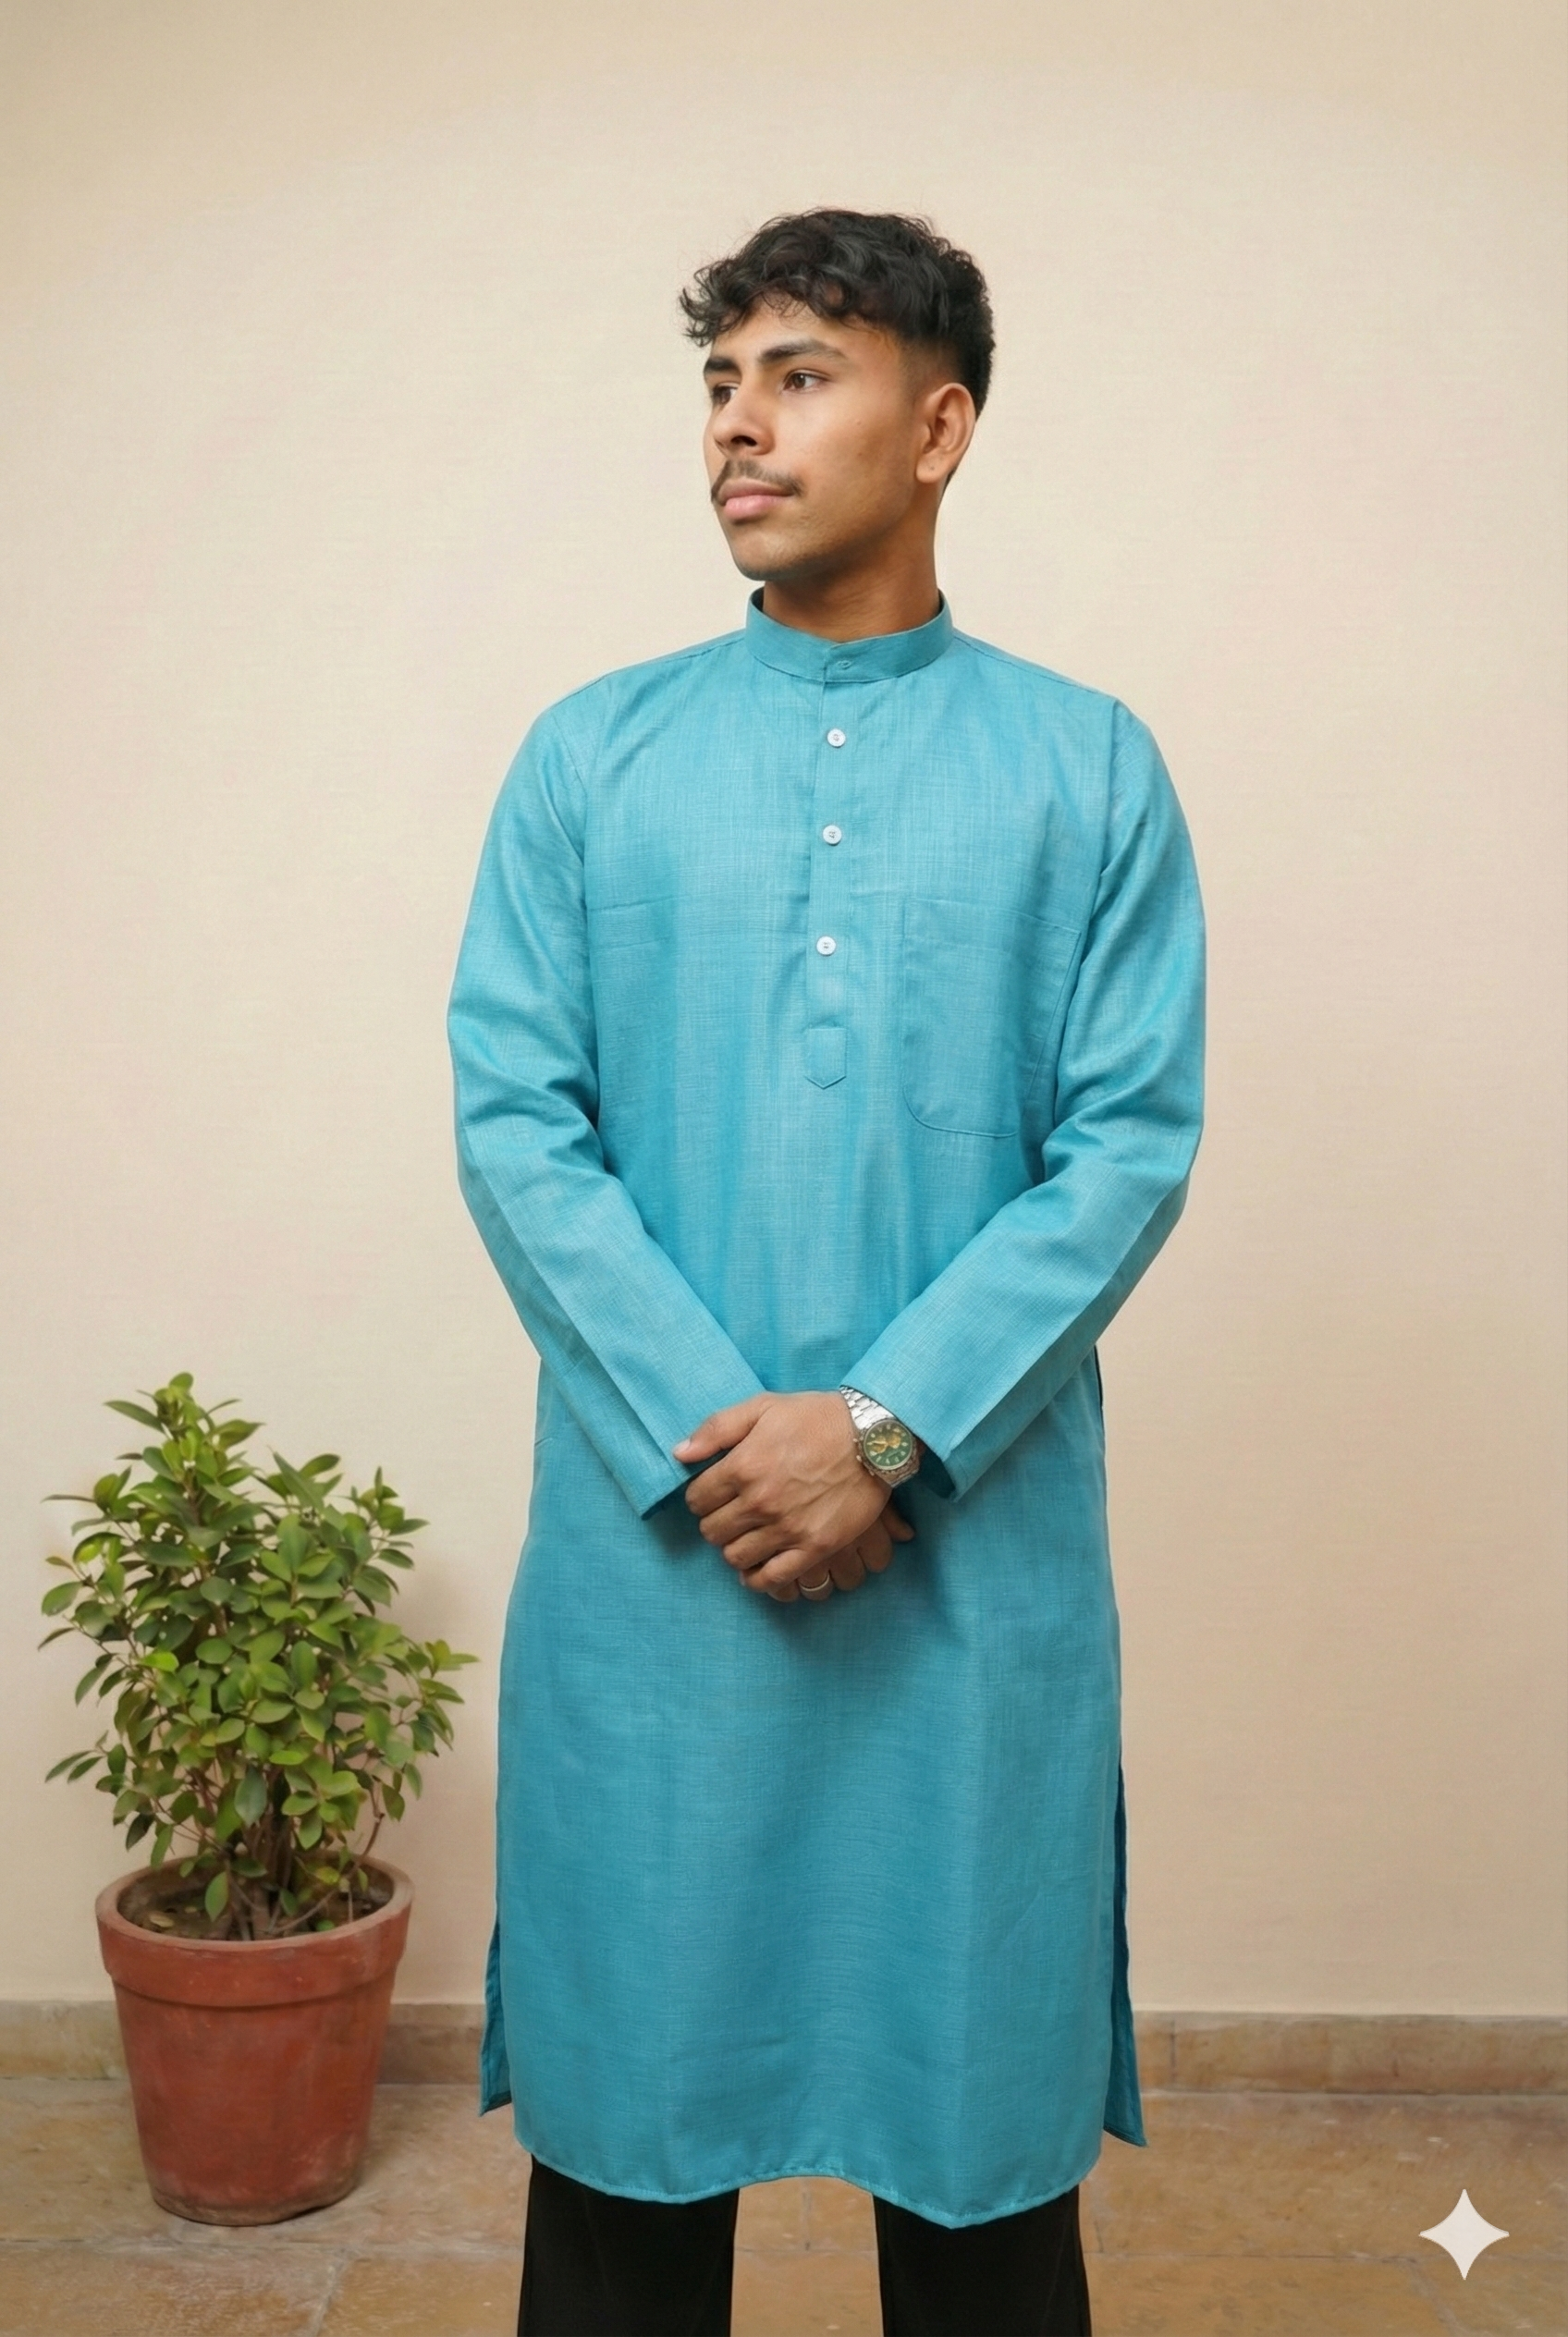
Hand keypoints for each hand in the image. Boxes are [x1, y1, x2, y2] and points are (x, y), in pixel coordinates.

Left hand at [675, 1391, 902, 1597]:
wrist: (874, 1437)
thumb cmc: (816, 1417)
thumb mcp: (763, 1407)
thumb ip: (716, 1429)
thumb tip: (679, 1453)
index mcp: (743, 1466)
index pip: (696, 1500)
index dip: (702, 1498)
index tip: (715, 1494)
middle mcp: (760, 1501)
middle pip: (712, 1532)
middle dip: (716, 1523)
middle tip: (732, 1514)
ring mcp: (787, 1528)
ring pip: (735, 1557)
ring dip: (735, 1548)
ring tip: (748, 1536)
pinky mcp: (814, 1547)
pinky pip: (771, 1578)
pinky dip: (758, 1578)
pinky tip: (759, 1566)